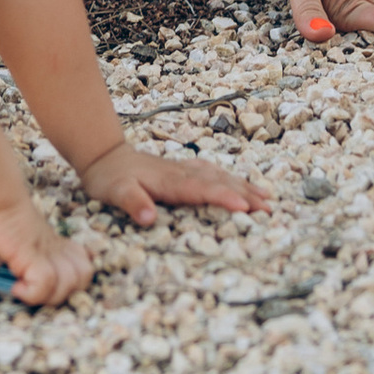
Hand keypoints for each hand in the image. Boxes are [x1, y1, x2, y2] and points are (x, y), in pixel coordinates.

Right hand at [0, 191, 94, 306]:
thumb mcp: (0, 243)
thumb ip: (5, 261)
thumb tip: (2, 278)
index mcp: (52, 244)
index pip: (82, 265)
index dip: (70, 279)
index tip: (41, 282)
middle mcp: (54, 249)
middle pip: (84, 276)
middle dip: (62, 292)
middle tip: (37, 290)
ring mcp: (46, 251)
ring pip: (71, 282)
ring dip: (48, 295)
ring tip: (27, 289)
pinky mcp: (31, 253)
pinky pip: (45, 282)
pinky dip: (32, 293)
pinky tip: (17, 287)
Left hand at [77, 141, 268, 227]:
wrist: (105, 156)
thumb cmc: (109, 179)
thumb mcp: (113, 192)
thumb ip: (132, 203)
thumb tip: (149, 217)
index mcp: (169, 181)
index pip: (201, 189)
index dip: (223, 197)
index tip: (245, 206)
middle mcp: (182, 173)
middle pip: (219, 183)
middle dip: (245, 194)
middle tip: (269, 209)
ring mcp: (185, 170)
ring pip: (220, 177)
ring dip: (244, 186)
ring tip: (267, 198)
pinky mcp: (184, 171)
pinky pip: (214, 174)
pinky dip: (232, 179)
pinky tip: (243, 184)